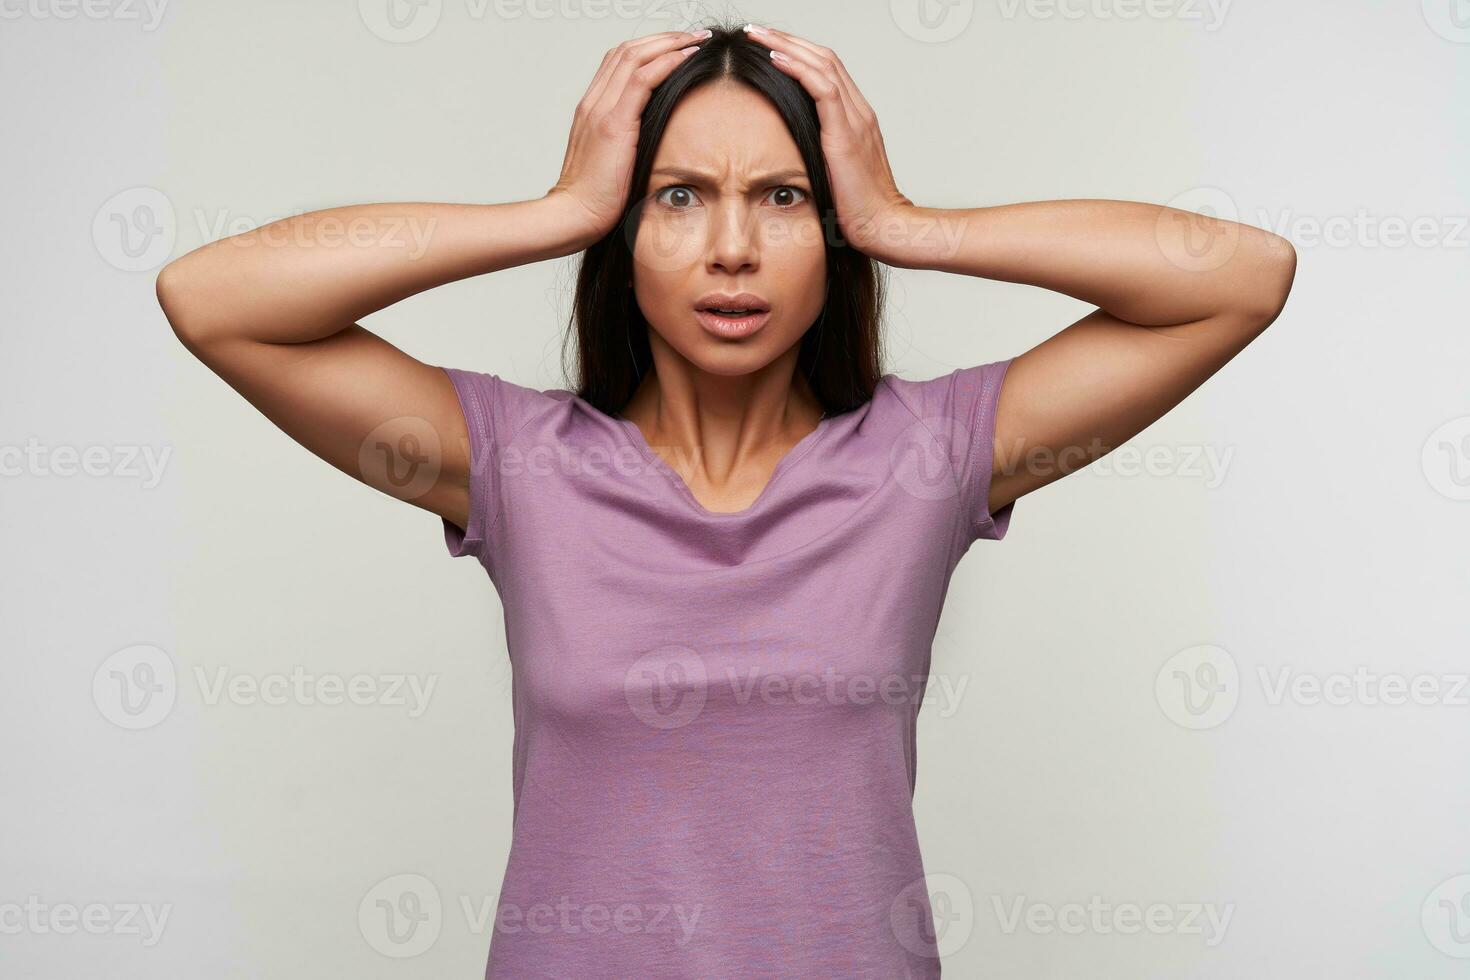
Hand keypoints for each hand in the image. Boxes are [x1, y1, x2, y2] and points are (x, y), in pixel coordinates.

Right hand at [546, 30, 709, 246]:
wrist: (574, 216)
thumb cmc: (594, 200)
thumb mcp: (612, 164)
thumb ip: (626, 145)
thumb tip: (652, 145)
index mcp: (592, 110)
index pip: (619, 63)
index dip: (649, 49)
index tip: (677, 47)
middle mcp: (593, 103)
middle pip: (626, 51)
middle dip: (663, 38)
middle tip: (693, 35)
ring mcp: (601, 110)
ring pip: (634, 56)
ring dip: (669, 43)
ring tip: (696, 39)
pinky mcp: (614, 124)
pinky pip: (642, 79)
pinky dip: (667, 62)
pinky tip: (687, 57)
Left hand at [741, 24, 914, 261]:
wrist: (882, 227)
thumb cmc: (857, 211)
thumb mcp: (832, 175)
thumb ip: (817, 156)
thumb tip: (786, 156)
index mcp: (856, 119)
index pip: (826, 70)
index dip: (797, 52)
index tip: (767, 46)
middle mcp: (859, 112)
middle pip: (823, 57)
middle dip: (787, 39)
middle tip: (755, 30)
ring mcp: (855, 119)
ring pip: (821, 64)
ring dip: (786, 45)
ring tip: (757, 34)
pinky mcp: (847, 133)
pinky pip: (823, 87)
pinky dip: (797, 68)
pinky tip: (774, 58)